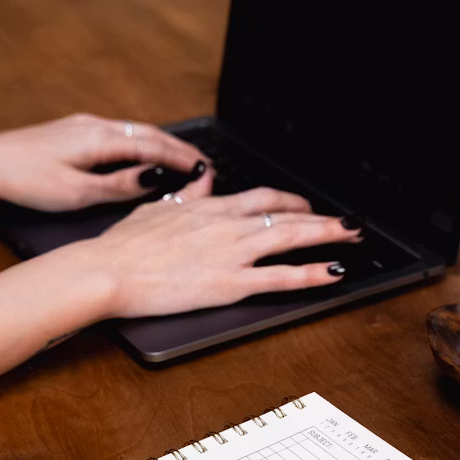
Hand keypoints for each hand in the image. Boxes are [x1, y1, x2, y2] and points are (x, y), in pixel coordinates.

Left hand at [0, 114, 208, 210]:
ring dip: (159, 145)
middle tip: (202, 164)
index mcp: (99, 138)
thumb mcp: (76, 192)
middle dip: (178, 148)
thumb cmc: (23, 179)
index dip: (183, 158)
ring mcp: (81, 125)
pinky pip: (116, 134)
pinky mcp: (70, 131)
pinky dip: (138, 144)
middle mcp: (94, 125)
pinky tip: (140, 155)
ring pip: (132, 131)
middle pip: (147, 133)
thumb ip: (118, 185)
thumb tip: (153, 178)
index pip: (154, 145)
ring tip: (180, 160)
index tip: (206, 169)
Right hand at [80, 187, 361, 316]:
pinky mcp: (230, 283)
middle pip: (287, 215)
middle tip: (349, 222)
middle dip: (322, 218)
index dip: (291, 201)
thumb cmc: (123, 245)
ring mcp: (232, 253)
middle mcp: (228, 226)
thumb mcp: (156, 208)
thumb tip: (205, 175)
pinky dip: (311, 274)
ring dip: (327, 235)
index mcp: (209, 208)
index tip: (306, 205)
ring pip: (291, 239)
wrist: (107, 270)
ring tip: (353, 237)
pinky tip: (333, 273)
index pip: (263, 199)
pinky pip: (281, 278)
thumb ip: (187, 193)